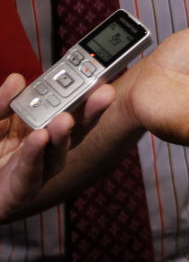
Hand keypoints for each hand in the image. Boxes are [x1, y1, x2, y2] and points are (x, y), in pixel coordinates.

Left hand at [0, 73, 113, 220]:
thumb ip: (1, 103)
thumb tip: (17, 80)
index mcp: (40, 125)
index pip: (69, 107)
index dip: (85, 91)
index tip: (97, 73)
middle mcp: (46, 147)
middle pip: (76, 129)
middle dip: (91, 111)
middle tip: (103, 92)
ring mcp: (39, 169)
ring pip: (58, 152)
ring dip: (64, 134)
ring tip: (66, 118)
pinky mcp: (24, 189)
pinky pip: (32, 171)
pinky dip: (35, 154)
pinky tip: (39, 137)